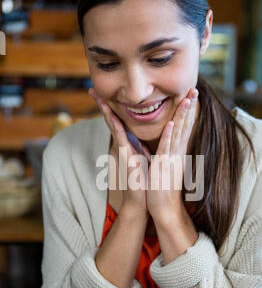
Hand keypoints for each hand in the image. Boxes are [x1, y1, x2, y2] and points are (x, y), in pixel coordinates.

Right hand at [89, 88, 150, 215]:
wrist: (143, 198)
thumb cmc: (144, 178)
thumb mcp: (144, 156)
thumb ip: (140, 144)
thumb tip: (140, 136)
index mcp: (129, 142)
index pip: (119, 120)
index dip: (112, 106)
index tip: (104, 92)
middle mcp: (123, 144)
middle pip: (111, 119)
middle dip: (102, 104)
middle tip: (91, 89)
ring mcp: (123, 150)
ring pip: (113, 126)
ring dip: (105, 111)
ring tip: (98, 98)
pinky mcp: (125, 158)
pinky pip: (121, 139)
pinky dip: (117, 127)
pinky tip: (113, 117)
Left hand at [146, 88, 197, 219]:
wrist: (165, 207)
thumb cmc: (164, 188)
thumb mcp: (167, 166)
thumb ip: (168, 153)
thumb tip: (169, 145)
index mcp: (177, 152)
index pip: (184, 127)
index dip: (188, 111)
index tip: (191, 96)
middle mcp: (177, 152)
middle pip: (185, 125)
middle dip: (189, 107)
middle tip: (195, 89)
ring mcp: (172, 158)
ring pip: (179, 132)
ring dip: (183, 115)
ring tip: (188, 99)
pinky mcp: (164, 165)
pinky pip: (167, 147)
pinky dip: (170, 135)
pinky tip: (173, 122)